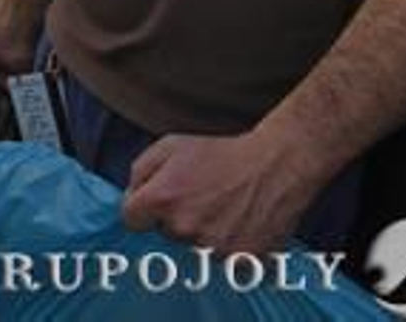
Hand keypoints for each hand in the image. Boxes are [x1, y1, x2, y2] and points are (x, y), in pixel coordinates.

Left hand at [121, 132, 321, 253]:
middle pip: (164, 232)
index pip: (130, 219)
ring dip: (200, 233)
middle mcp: (184, 227)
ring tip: (221, 207)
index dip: (140, 208)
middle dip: (174, 216)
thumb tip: (131, 196)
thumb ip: (140, 171)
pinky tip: (237, 223)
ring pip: (191, 247)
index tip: (154, 202)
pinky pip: (220, 259)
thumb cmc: (220, 153)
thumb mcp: (170, 145)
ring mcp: (211, 247)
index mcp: (162, 198)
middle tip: (199, 196)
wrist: (274, 166)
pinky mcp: (238, 261)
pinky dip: (226, 245)